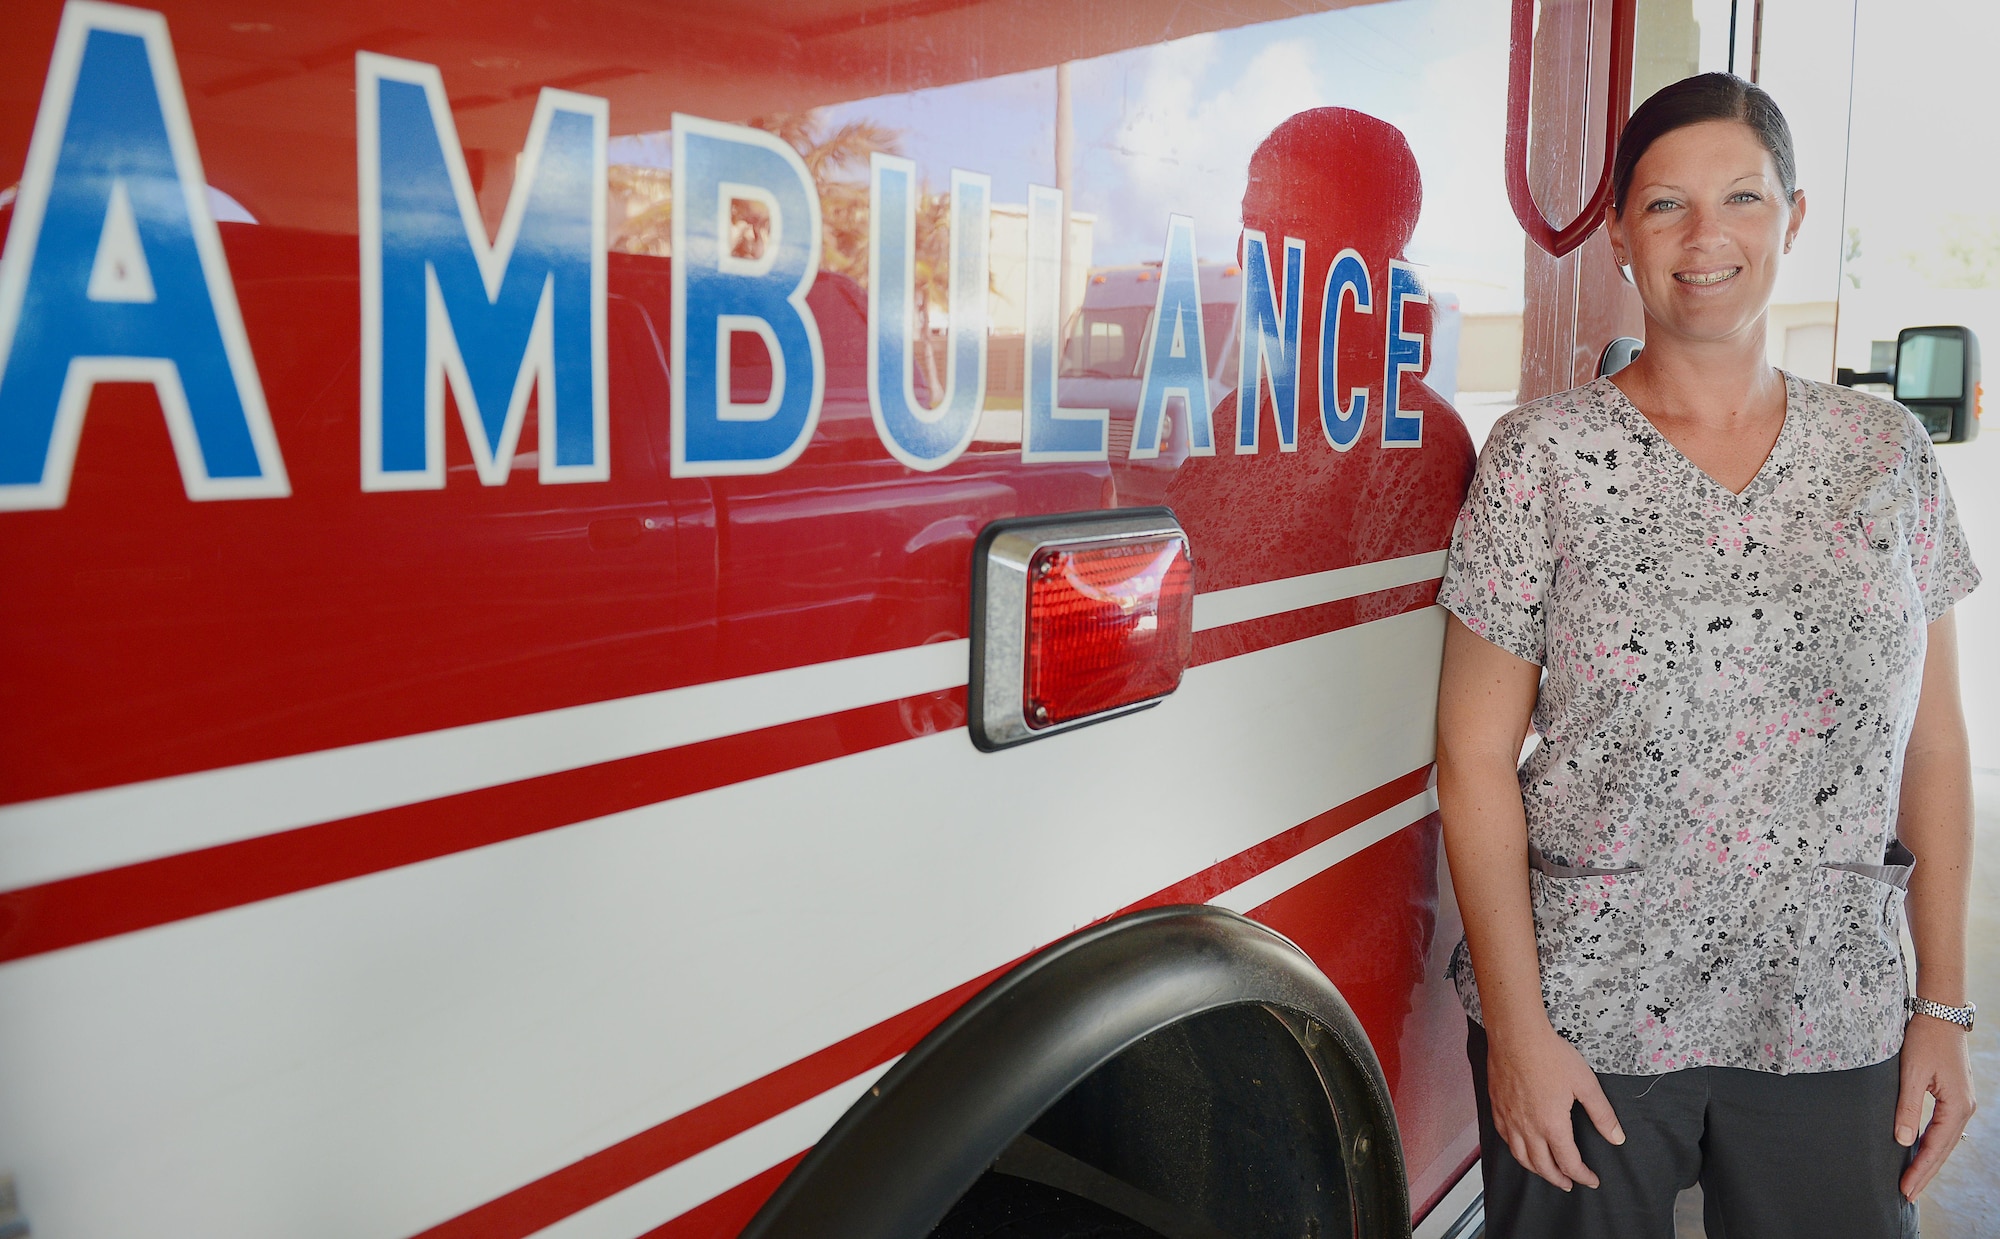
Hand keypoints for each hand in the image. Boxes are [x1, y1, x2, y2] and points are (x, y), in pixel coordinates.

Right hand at [1486, 1020, 1627, 1189]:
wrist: (1516, 1034)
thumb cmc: (1549, 1055)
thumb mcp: (1585, 1084)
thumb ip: (1602, 1114)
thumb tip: (1616, 1137)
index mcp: (1552, 1125)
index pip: (1569, 1163)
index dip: (1582, 1175)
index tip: (1591, 1179)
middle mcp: (1527, 1127)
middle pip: (1542, 1166)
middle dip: (1558, 1179)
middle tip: (1568, 1184)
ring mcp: (1508, 1118)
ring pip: (1520, 1156)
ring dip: (1535, 1169)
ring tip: (1546, 1172)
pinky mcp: (1497, 1107)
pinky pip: (1504, 1139)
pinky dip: (1515, 1150)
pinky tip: (1520, 1147)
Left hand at [1896, 1013, 1977, 1200]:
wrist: (1940, 1014)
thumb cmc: (1925, 1039)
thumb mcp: (1912, 1072)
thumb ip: (1908, 1107)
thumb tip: (1903, 1141)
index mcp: (1958, 1106)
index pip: (1935, 1147)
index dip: (1920, 1170)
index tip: (1904, 1189)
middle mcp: (1965, 1109)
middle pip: (1943, 1149)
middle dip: (1925, 1173)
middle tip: (1907, 1195)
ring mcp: (1962, 1103)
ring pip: (1944, 1140)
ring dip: (1929, 1161)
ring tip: (1912, 1181)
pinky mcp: (1955, 1096)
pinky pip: (1943, 1128)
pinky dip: (1931, 1144)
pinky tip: (1920, 1152)